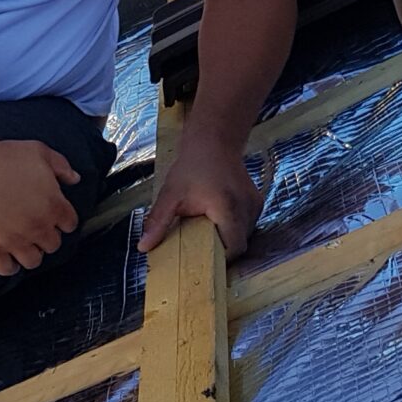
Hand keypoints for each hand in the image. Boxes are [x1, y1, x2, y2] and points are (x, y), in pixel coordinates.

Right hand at [0, 138, 81, 276]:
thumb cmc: (4, 156)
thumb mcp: (39, 151)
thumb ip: (62, 166)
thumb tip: (75, 179)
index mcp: (54, 205)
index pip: (70, 225)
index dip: (62, 219)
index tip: (52, 214)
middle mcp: (38, 227)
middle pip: (53, 244)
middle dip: (46, 235)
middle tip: (35, 226)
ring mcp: (15, 240)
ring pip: (34, 261)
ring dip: (31, 252)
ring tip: (23, 242)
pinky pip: (6, 269)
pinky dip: (9, 266)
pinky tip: (8, 256)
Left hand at [138, 134, 260, 256]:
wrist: (214, 142)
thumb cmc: (192, 167)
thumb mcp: (170, 194)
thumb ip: (158, 222)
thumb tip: (143, 247)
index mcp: (227, 207)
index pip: (234, 247)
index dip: (220, 259)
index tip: (202, 259)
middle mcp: (246, 207)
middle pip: (240, 244)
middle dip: (222, 250)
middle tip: (201, 247)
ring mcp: (254, 204)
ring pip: (245, 235)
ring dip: (229, 238)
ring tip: (209, 231)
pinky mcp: (257, 202)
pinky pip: (248, 225)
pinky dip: (235, 228)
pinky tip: (219, 220)